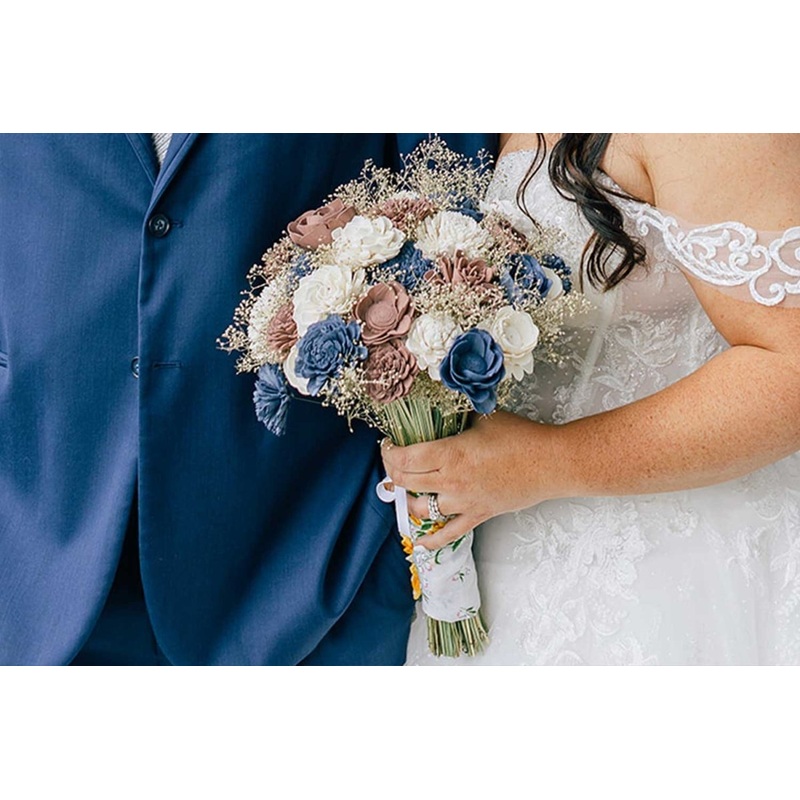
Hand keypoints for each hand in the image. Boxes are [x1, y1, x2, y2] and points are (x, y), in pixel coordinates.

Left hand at [381, 411, 562, 549]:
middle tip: (391, 461)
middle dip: (391, 471)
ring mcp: (463, 502)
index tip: (388, 444)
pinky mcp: (477, 515)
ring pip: (420, 508)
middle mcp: (451, 481)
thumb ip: (458, 417)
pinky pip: (449, 534)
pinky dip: (432, 540)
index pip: (405, 458)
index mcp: (450, 454)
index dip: (389, 452)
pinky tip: (420, 541)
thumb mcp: (484, 418)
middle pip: (405, 481)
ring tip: (404, 488)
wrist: (550, 463)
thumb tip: (442, 412)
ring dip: (406, 499)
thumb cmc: (521, 438)